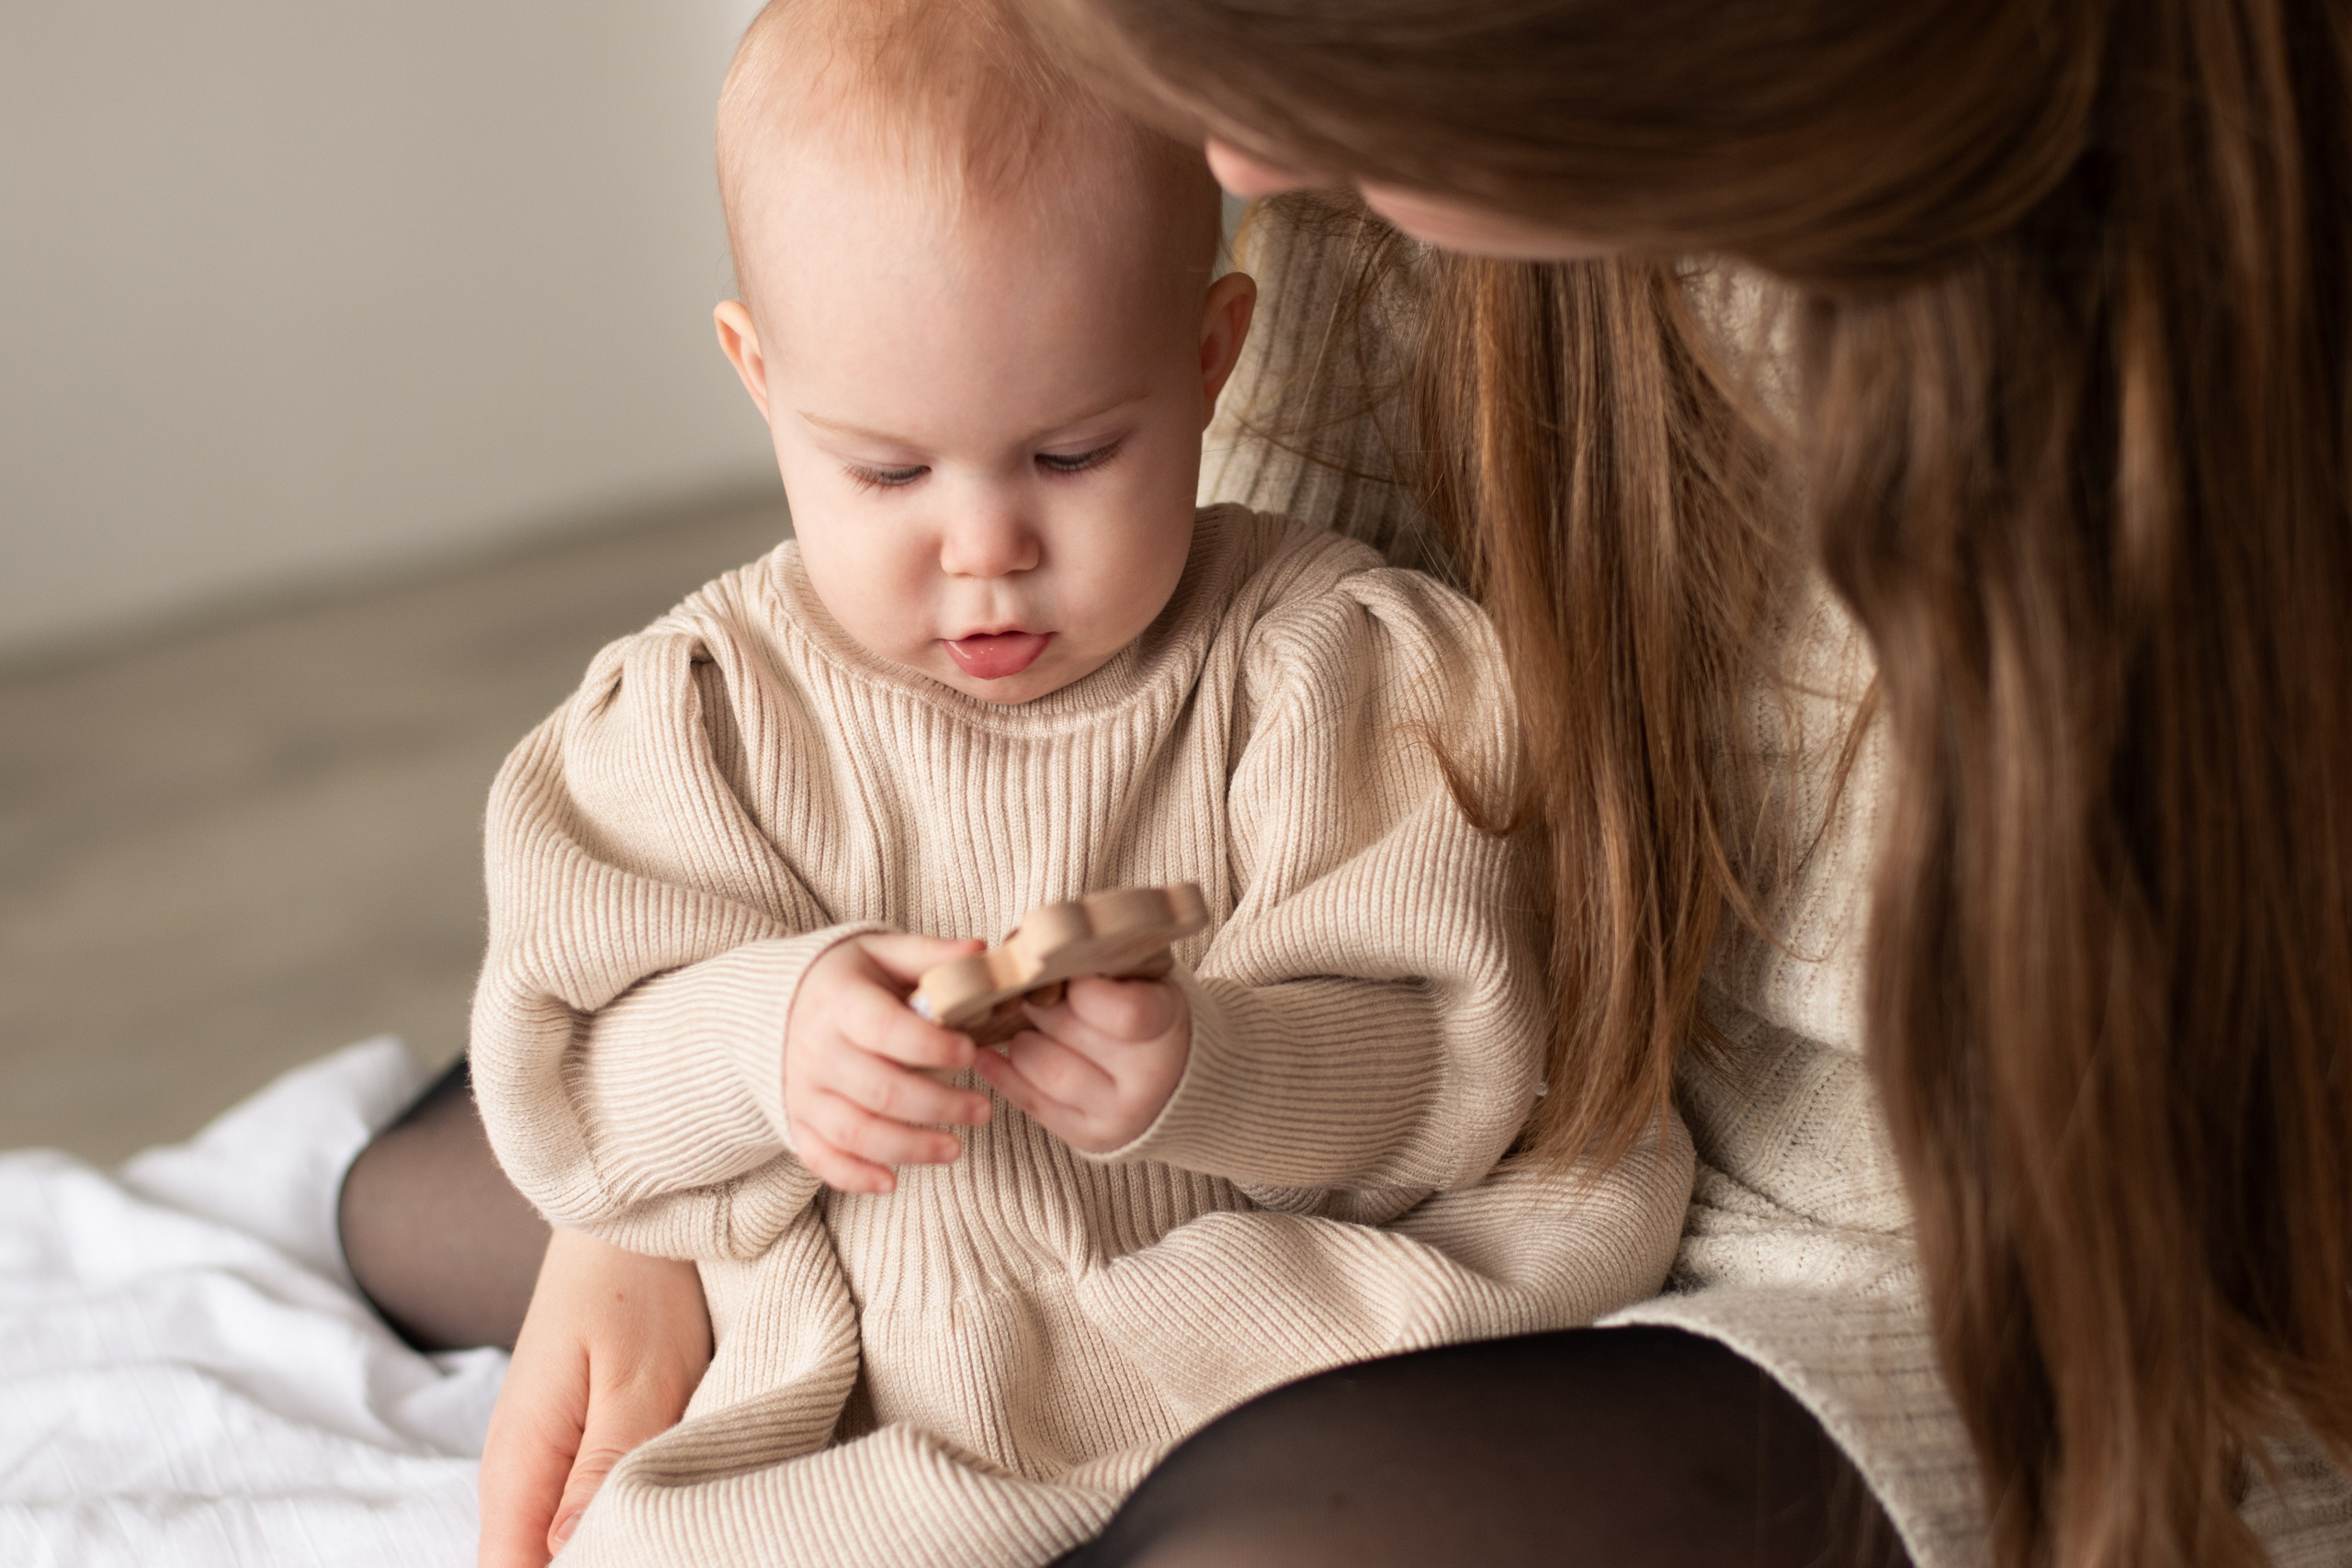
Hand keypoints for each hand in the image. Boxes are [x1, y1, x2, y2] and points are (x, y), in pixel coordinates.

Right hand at [477, 1228, 711, 1567]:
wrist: (627, 1217)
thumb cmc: (640, 1285)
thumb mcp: (640, 1377)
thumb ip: (604, 1467)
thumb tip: (568, 1552)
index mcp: (519, 1462)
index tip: (640, 1556)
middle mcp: (513, 1470)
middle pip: (531, 1566)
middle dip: (599, 1562)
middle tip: (667, 1538)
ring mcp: (538, 1457)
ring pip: (555, 1543)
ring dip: (610, 1543)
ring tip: (671, 1529)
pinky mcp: (569, 1442)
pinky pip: (575, 1507)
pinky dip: (615, 1514)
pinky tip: (658, 1504)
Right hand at [785, 932, 992, 1193]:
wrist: (763, 1003)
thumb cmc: (840, 977)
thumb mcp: (879, 950)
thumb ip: (929, 954)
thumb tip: (982, 955)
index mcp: (839, 1002)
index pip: (886, 1030)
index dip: (932, 1047)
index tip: (971, 1052)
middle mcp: (816, 1050)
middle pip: (881, 1091)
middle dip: (940, 1105)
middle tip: (983, 1109)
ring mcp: (802, 1091)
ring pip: (857, 1133)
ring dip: (911, 1147)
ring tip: (956, 1148)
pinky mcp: (795, 1121)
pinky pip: (820, 1158)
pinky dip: (854, 1177)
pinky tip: (892, 1181)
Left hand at [971, 974, 1190, 1152]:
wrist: (1178, 1077)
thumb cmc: (1148, 1011)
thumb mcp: (1141, 976)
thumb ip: (1094, 959)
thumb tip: (1016, 945)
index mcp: (1167, 1025)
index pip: (1123, 1011)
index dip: (1084, 989)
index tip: (1072, 978)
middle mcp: (1149, 1077)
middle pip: (1066, 1030)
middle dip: (1041, 1004)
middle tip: (1036, 992)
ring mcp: (1119, 1113)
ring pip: (1039, 1065)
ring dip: (1022, 1038)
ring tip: (1033, 1025)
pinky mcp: (1090, 1136)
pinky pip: (1030, 1101)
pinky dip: (1003, 1071)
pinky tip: (991, 1052)